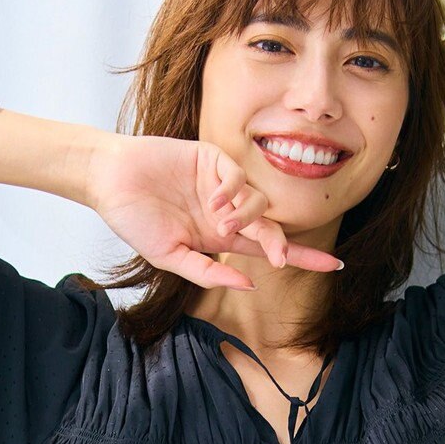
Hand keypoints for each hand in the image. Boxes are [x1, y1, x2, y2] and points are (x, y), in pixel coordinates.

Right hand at [87, 133, 343, 290]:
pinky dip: (233, 190)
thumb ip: (208, 271)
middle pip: (270, 228)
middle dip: (281, 244)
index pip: (267, 249)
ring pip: (257, 203)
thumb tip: (248, 284)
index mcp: (219, 237)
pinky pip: (238, 176)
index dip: (300, 256)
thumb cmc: (134, 221)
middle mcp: (226, 212)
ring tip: (219, 223)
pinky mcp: (212, 160)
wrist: (109, 181)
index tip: (334, 266)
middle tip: (278, 257)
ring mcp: (221, 185)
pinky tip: (213, 199)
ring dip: (247, 218)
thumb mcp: (170, 256)